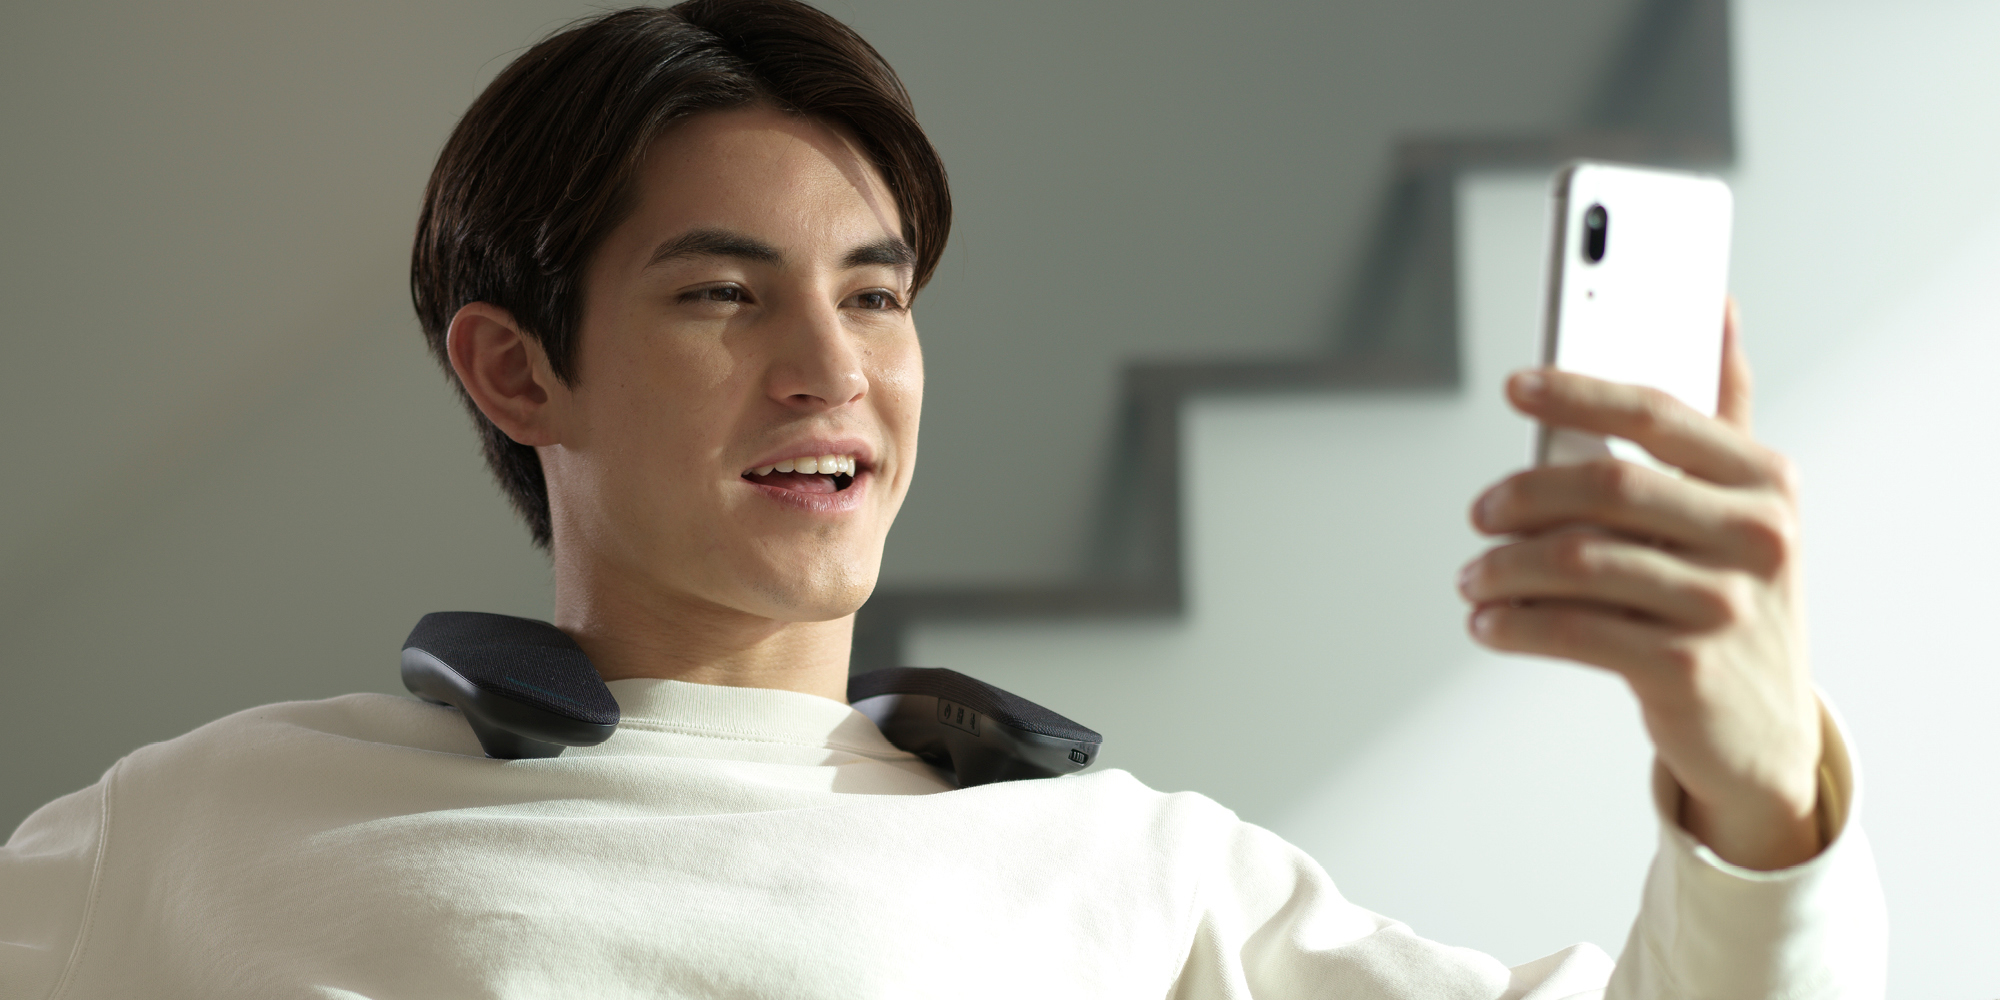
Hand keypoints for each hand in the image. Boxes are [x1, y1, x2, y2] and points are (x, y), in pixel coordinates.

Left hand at [1458, 302, 1823, 869]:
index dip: (1578, 393)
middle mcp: (1757, 537)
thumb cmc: (1735, 597)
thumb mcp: (1745, 505)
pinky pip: (1570, 630)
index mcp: (1766, 481)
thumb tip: (1714, 304)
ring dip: (1502, 568)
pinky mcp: (1685, 669)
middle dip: (1523, 495)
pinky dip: (1512, 623)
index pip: (1657, 413)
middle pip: (1606, 486)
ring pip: (1577, 562)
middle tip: (1479, 514)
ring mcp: (1724, 606)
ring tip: (1473, 578)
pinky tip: (1487, 623)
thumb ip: (1724, 410)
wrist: (1766, 731)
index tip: (1515, 387)